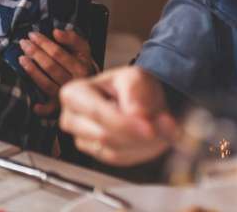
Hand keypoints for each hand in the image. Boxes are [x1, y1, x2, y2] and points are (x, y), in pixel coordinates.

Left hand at [19, 29, 95, 115]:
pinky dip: (42, 109)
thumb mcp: (82, 47)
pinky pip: (50, 109)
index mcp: (81, 67)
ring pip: (47, 84)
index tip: (32, 34)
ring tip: (21, 59)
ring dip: (32, 71)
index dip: (43, 42)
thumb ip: (71, 37)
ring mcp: (66, 94)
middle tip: (23, 43)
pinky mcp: (59, 106)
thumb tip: (56, 32)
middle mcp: (75, 82)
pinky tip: (34, 105)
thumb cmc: (80, 62)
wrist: (91, 85)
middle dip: (35, 53)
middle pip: (50, 67)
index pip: (58, 53)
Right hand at [59, 66, 178, 165]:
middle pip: (104, 136)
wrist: (138, 100)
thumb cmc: (131, 86)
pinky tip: (152, 138)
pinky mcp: (97, 154)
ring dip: (144, 144)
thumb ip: (135, 91)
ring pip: (114, 152)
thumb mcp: (135, 76)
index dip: (124, 124)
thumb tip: (135, 113)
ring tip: (162, 129)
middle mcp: (71, 118)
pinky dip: (142, 151)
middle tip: (165, 126)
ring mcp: (81, 139)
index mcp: (74, 93)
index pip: (96, 113)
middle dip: (137, 135)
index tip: (150, 129)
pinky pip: (122, 160)